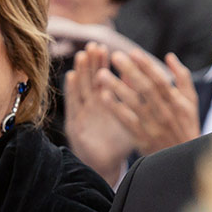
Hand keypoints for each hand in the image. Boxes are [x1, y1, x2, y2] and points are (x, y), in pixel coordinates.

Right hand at [64, 43, 135, 184]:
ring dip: (81, 72)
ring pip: (81, 89)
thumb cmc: (118, 143)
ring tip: (82, 56)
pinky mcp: (74, 125)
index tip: (103, 47)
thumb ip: (132, 101)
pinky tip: (71, 77)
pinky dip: (72, 91)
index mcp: (104, 103)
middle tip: (93, 45)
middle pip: (90, 80)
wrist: (105, 166)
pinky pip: (73, 105)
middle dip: (91, 63)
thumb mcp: (129, 119)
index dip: (101, 63)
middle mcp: (91, 106)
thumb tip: (141, 80)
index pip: (102, 79)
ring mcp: (82, 114)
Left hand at [101, 51, 199, 155]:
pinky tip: (104, 96)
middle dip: (130, 71)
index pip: (161, 80)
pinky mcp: (142, 139)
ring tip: (101, 74)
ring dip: (117, 88)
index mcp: (177, 103)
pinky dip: (115, 108)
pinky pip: (126, 122)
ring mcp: (153, 127)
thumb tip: (169, 56)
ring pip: (133, 104)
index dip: (147, 66)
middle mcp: (165, 113)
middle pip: (146, 89)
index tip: (133, 52)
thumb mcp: (191, 102)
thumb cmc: (187, 127)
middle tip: (115, 56)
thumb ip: (182, 78)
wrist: (184, 161)